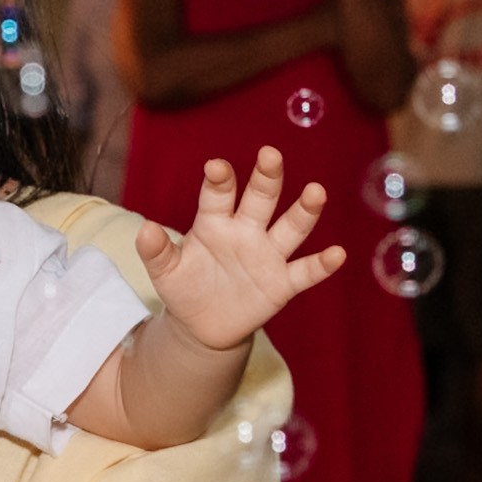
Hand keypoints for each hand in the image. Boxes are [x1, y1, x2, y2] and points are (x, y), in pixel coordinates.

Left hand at [133, 147, 343, 351]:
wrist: (203, 325)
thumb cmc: (185, 288)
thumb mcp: (165, 273)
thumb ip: (156, 251)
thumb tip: (144, 230)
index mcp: (214, 222)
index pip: (218, 195)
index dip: (219, 180)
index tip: (216, 167)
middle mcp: (246, 231)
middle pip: (260, 199)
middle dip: (266, 178)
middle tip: (270, 155)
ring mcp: (267, 255)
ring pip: (290, 228)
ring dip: (304, 211)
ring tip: (316, 192)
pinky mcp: (282, 283)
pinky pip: (305, 271)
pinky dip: (322, 264)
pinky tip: (338, 253)